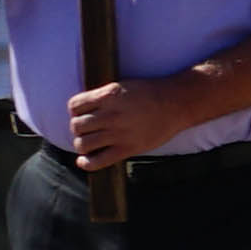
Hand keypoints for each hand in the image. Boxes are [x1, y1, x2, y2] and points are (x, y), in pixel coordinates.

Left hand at [61, 75, 196, 168]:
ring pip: (83, 144)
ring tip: (89, 142)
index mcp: (109, 95)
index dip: (75, 110)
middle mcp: (111, 114)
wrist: (176, 104)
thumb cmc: (150, 93)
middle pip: (76, 126)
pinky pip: (98, 161)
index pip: (74, 105)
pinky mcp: (127, 149)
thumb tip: (83, 109)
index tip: (81, 113)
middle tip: (86, 129)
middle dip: (77, 128)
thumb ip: (103, 97)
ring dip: (82, 144)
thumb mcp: (123, 86)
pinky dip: (86, 163)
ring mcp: (119, 133)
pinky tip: (84, 161)